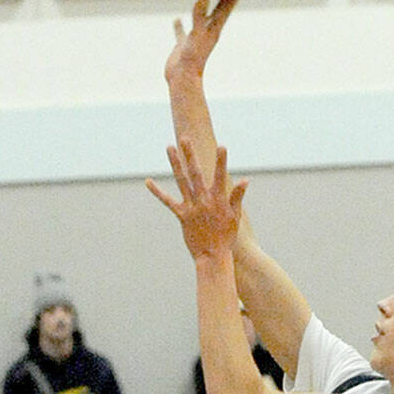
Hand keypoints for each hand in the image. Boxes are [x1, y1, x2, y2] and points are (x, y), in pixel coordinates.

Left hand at [147, 140, 244, 258]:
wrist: (212, 256)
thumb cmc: (226, 236)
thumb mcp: (235, 216)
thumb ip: (237, 196)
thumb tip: (245, 180)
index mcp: (218, 199)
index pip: (220, 176)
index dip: (221, 161)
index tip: (222, 146)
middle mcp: (203, 200)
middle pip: (195, 173)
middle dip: (190, 154)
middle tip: (185, 138)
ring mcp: (191, 207)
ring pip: (181, 181)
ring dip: (175, 163)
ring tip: (169, 147)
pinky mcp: (181, 215)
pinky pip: (167, 201)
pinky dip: (158, 192)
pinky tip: (148, 182)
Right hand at [165, 0, 242, 84]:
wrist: (183, 79)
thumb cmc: (192, 58)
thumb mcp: (196, 35)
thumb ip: (199, 17)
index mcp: (213, 29)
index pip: (226, 8)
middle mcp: (206, 32)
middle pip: (218, 10)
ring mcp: (195, 38)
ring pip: (200, 19)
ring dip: (202, 9)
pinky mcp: (184, 44)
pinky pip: (182, 32)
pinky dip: (180, 25)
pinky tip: (176, 19)